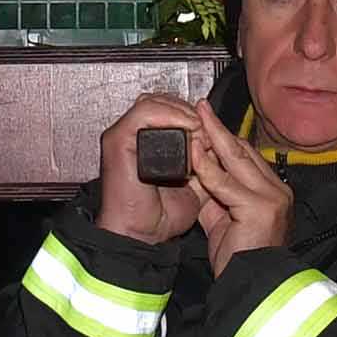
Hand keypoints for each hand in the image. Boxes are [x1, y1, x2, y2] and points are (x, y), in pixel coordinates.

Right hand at [94, 92, 206, 246]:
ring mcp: (122, 135)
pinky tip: (189, 128)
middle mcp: (131, 135)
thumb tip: (219, 141)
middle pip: (160, 100)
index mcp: (145, 143)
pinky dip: (171, 115)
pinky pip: (145, 112)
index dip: (191, 115)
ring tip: (199, 128)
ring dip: (182, 112)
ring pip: (154, 102)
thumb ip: (204, 163)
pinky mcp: (118, 139)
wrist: (141, 236)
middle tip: (207, 127)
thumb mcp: (192, 185)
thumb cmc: (159, 217)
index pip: (167, 110)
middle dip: (188, 110)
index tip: (213, 129)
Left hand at [185, 119, 294, 275]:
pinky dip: (208, 170)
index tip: (203, 122)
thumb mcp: (224, 222)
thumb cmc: (239, 261)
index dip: (222, 138)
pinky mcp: (260, 208)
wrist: (252, 288)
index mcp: (272, 192)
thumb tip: (197, 174)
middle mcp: (277, 191)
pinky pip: (227, 184)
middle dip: (217, 129)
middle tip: (199, 108)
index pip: (246, 156)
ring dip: (212, 139)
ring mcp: (272, 198)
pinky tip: (193, 156)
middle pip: (243, 150)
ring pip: (237, 159)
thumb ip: (215, 197)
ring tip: (194, 121)